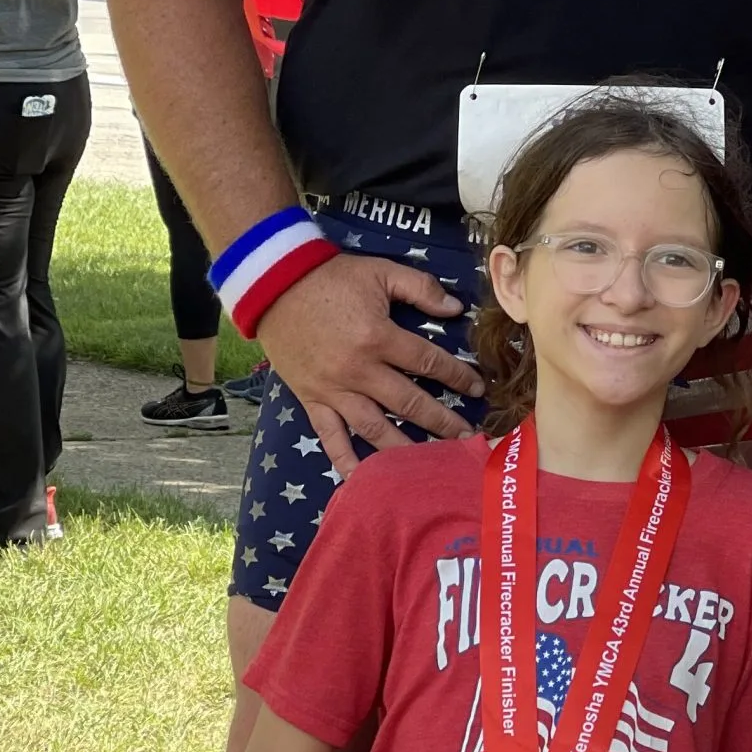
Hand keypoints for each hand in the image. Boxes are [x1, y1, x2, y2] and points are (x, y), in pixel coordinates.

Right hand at [255, 252, 484, 477]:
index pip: (429, 364)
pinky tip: (364, 480)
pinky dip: (346, 461)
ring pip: (375, 428)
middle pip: (409, 404)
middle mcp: (359, 371)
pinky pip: (330, 437)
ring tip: (431, 465)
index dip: (458, 377)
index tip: (478, 389)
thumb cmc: (331, 277)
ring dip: (405, 449)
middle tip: (468, 439)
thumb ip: (420, 288)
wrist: (273, 285)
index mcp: (379, 338)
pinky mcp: (312, 400)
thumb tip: (455, 308)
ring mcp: (334, 390)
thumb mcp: (381, 271)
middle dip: (443, 422)